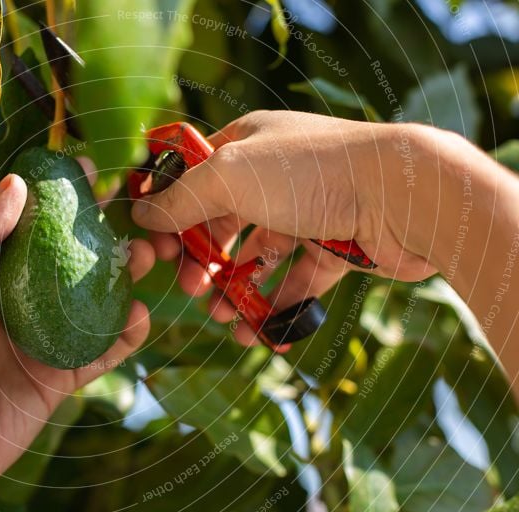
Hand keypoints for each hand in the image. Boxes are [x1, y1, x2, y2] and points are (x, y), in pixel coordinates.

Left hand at [0, 174, 152, 511]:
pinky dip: (125, 334)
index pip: (24, 221)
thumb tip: (15, 184)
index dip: (54, 194)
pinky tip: (139, 315)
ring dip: (123, 277)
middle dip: (101, 232)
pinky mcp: (57, 379)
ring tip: (144, 256)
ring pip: (92, 300)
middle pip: (67, 256)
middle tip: (131, 211)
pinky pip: (100, 351)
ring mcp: (39, 339)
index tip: (85, 169)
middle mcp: (15, 300)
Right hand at [131, 111, 438, 344]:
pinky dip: (276, 309)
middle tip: (190, 287)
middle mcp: (273, 176)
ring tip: (222, 318)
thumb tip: (141, 214)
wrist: (402, 196)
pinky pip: (295, 283)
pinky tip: (261, 334)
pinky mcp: (332, 248)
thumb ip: (182, 199)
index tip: (154, 246)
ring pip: (256, 258)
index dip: (169, 208)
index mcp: (246, 144)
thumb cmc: (311, 172)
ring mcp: (304, 213)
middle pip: (221, 222)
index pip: (194, 174)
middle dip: (201, 259)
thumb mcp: (230, 177)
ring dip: (233, 291)